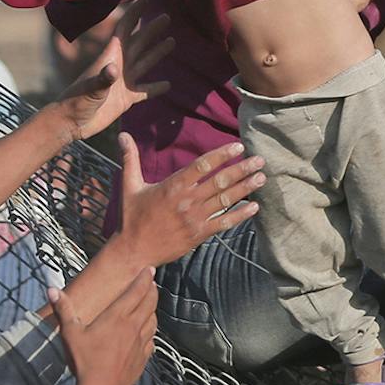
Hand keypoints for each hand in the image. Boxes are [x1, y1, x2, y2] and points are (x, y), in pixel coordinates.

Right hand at [48, 271, 156, 384]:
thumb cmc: (84, 360)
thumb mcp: (70, 333)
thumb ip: (63, 309)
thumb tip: (52, 289)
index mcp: (118, 316)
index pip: (137, 291)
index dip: (145, 278)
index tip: (150, 269)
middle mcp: (134, 326)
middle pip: (150, 302)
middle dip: (152, 289)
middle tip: (151, 282)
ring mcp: (141, 342)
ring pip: (153, 319)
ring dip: (153, 309)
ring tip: (150, 304)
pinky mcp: (143, 357)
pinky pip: (152, 339)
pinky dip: (151, 330)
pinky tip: (147, 332)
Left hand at [57, 0, 173, 137]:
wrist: (71, 122)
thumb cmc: (76, 102)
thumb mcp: (90, 89)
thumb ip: (103, 79)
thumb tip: (115, 69)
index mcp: (110, 57)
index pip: (124, 29)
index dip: (134, 13)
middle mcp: (119, 65)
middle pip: (138, 43)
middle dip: (151, 30)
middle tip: (166, 17)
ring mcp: (123, 82)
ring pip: (144, 62)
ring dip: (157, 52)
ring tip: (172, 41)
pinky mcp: (126, 99)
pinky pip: (145, 91)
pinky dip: (156, 88)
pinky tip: (168, 85)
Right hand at [115, 133, 263, 266]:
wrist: (133, 250)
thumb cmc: (132, 217)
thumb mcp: (129, 185)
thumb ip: (130, 158)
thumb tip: (122, 134)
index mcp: (173, 186)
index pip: (202, 165)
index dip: (221, 154)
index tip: (238, 146)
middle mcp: (187, 200)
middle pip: (220, 181)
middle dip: (242, 169)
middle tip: (260, 160)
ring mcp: (195, 218)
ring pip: (225, 200)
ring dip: (246, 188)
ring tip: (262, 177)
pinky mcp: (199, 234)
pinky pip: (223, 223)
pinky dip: (240, 215)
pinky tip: (254, 207)